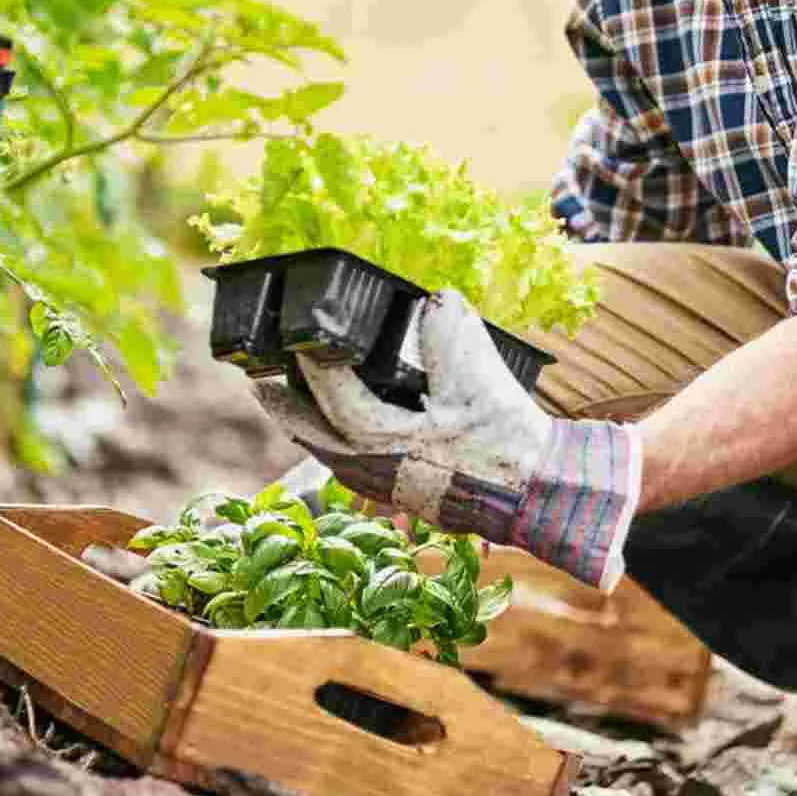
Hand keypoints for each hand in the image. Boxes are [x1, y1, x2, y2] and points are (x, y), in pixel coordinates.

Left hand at [253, 290, 640, 589]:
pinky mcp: (407, 495)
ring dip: (310, 429)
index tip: (297, 338)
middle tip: (260, 384)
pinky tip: (345, 438)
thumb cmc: (505, 438)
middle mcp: (377, 468)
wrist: (536, 490)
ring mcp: (390, 487)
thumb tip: (434, 300)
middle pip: (316, 437)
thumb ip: (451, 334)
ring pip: (333, 457)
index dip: (311, 365)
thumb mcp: (480, 378)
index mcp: (387, 439)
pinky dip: (339, 448)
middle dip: (286, 409)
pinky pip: (355, 470)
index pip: (333, 396)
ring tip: (292, 408)